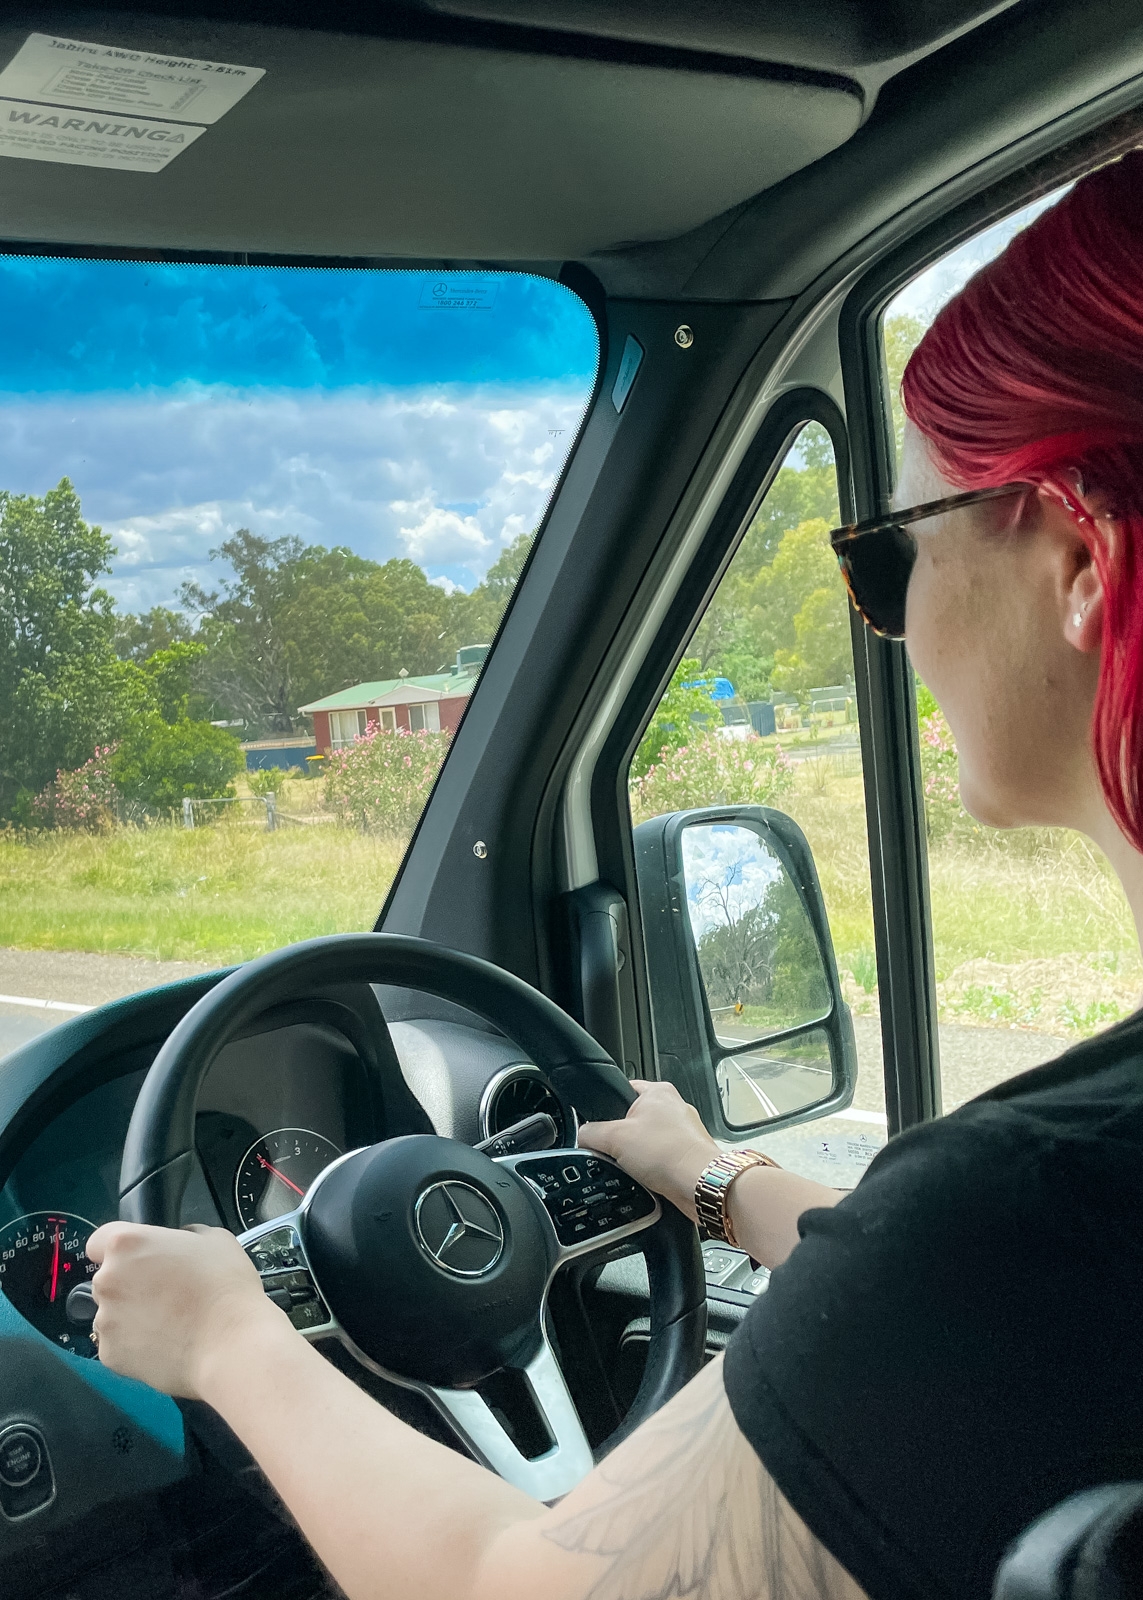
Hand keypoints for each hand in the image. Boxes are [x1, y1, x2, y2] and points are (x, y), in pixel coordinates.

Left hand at [87, 1221, 285, 1398]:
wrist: (230, 1344)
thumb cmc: (224, 1288)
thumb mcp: (214, 1238)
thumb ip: (185, 1235)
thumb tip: (180, 1242)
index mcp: (127, 1245)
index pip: (99, 1241)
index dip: (121, 1250)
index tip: (140, 1259)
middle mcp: (107, 1280)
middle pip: (108, 1278)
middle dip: (130, 1284)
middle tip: (166, 1292)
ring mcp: (105, 1320)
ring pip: (112, 1313)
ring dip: (133, 1315)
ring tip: (171, 1322)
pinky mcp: (110, 1354)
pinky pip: (118, 1344)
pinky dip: (136, 1344)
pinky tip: (167, 1343)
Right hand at [578, 1081, 718, 1219]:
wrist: (699, 1185)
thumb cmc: (670, 1154)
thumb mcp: (615, 1139)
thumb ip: (590, 1133)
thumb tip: (582, 1135)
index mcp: (658, 1091)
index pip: (622, 1090)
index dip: (606, 1109)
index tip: (600, 1126)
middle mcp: (673, 1106)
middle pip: (632, 1120)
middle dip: (621, 1139)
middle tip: (619, 1151)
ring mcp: (682, 1132)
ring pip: (646, 1143)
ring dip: (637, 1157)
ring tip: (638, 1166)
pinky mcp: (686, 1154)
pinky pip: (658, 1160)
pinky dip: (651, 1169)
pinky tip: (650, 1177)